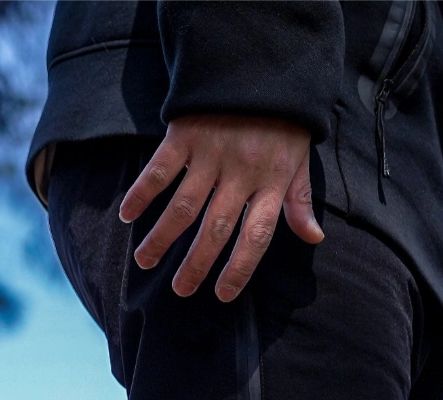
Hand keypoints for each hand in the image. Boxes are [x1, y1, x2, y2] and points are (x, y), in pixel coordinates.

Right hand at [119, 114, 322, 301]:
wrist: (259, 62)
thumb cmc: (281, 120)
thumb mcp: (298, 159)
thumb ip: (299, 200)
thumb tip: (314, 237)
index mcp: (271, 184)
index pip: (255, 238)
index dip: (239, 269)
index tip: (222, 294)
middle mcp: (241, 174)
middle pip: (215, 230)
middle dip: (195, 265)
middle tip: (180, 290)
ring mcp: (211, 154)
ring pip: (183, 207)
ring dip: (161, 238)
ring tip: (144, 261)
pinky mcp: (186, 133)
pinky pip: (160, 169)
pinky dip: (141, 192)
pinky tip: (127, 214)